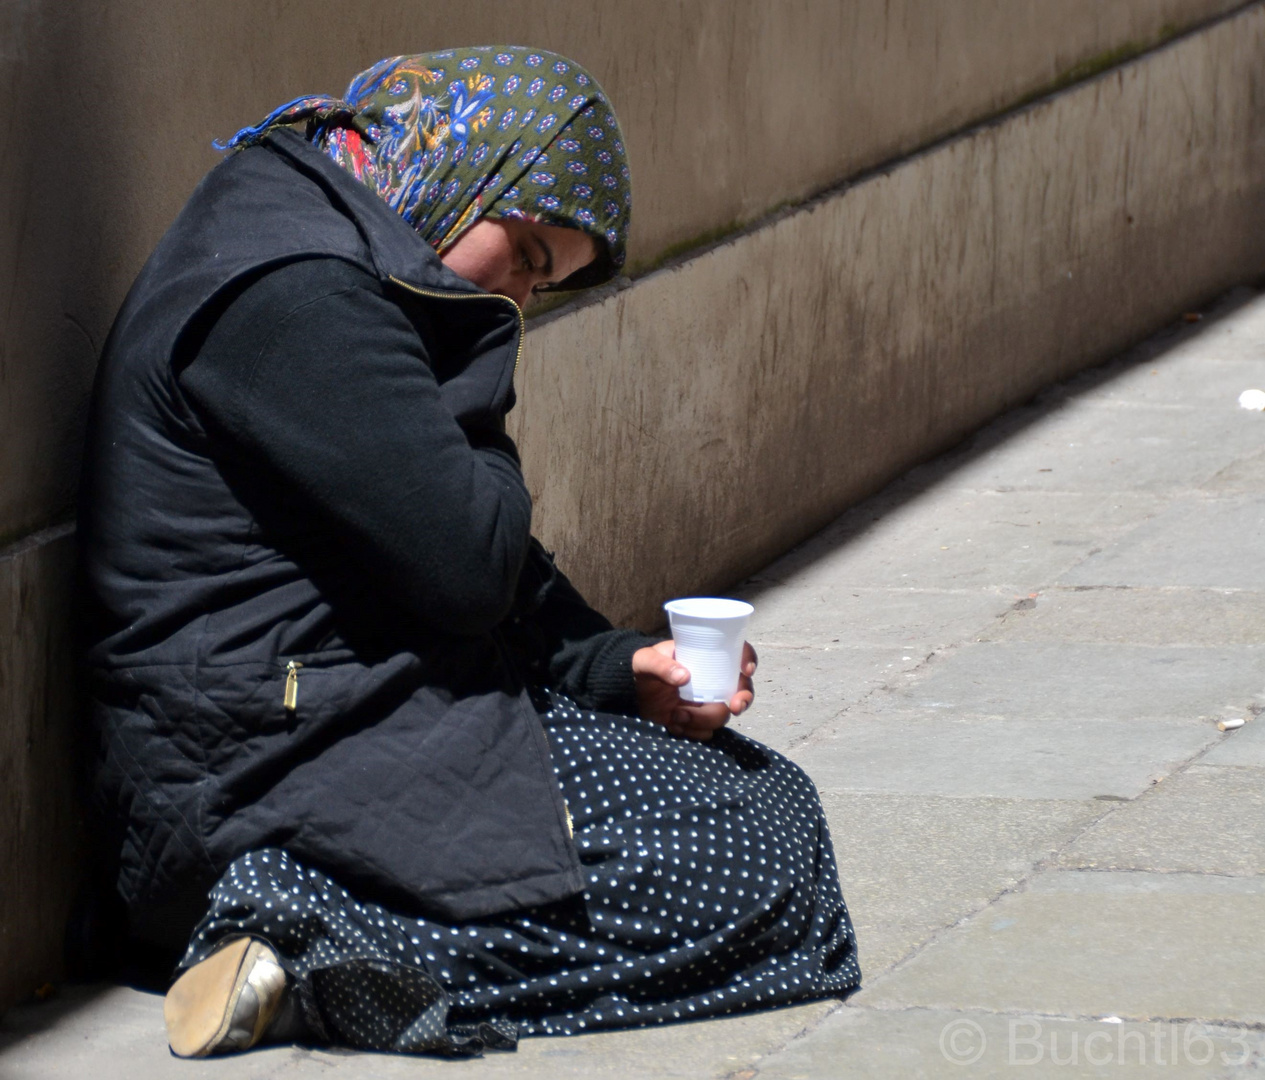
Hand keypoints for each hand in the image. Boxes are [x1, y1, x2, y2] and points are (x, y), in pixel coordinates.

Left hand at [631, 639, 757, 740]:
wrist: (629, 693)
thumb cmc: (640, 667)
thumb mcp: (645, 659)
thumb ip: (660, 665)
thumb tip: (684, 677)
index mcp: (705, 656)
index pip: (736, 652)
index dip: (748, 659)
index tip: (745, 670)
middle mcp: (712, 679)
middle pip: (741, 689)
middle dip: (743, 699)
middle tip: (734, 706)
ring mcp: (707, 701)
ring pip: (724, 714)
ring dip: (703, 719)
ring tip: (676, 715)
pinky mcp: (698, 721)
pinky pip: (707, 732)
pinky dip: (692, 731)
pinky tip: (673, 723)